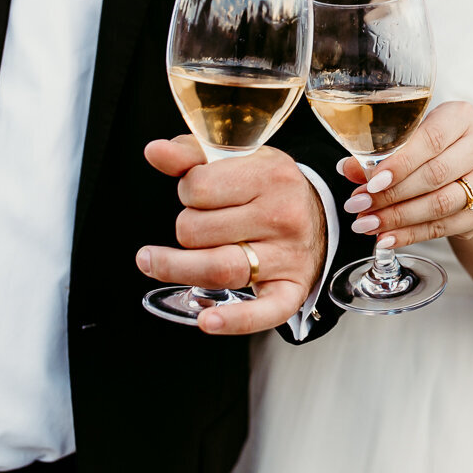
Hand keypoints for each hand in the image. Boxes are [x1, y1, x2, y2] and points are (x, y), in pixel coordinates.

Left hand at [136, 136, 326, 334]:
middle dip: (186, 227)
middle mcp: (282, 215)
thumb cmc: (269, 185)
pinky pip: (264, 313)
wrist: (322, 213)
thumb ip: (190, 153)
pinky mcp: (291, 290)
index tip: (199, 193)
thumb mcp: (237, 158)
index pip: (198, 187)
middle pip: (197, 231)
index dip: (187, 191)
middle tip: (203, 222)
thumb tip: (153, 151)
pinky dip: (235, 320)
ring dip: (176, 268)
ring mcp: (288, 256)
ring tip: (150, 261)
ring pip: (217, 268)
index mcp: (270, 175)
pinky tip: (207, 322)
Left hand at [339, 102, 472, 246]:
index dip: (400, 164)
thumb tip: (347, 169)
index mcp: (461, 116)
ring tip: (368, 224)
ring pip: (441, 204)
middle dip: (391, 195)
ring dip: (399, 218)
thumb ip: (378, 152)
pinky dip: (411, 235)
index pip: (431, 140)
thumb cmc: (430, 147)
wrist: (468, 169)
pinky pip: (445, 227)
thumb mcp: (407, 139)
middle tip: (359, 206)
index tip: (371, 183)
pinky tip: (387, 238)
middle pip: (435, 175)